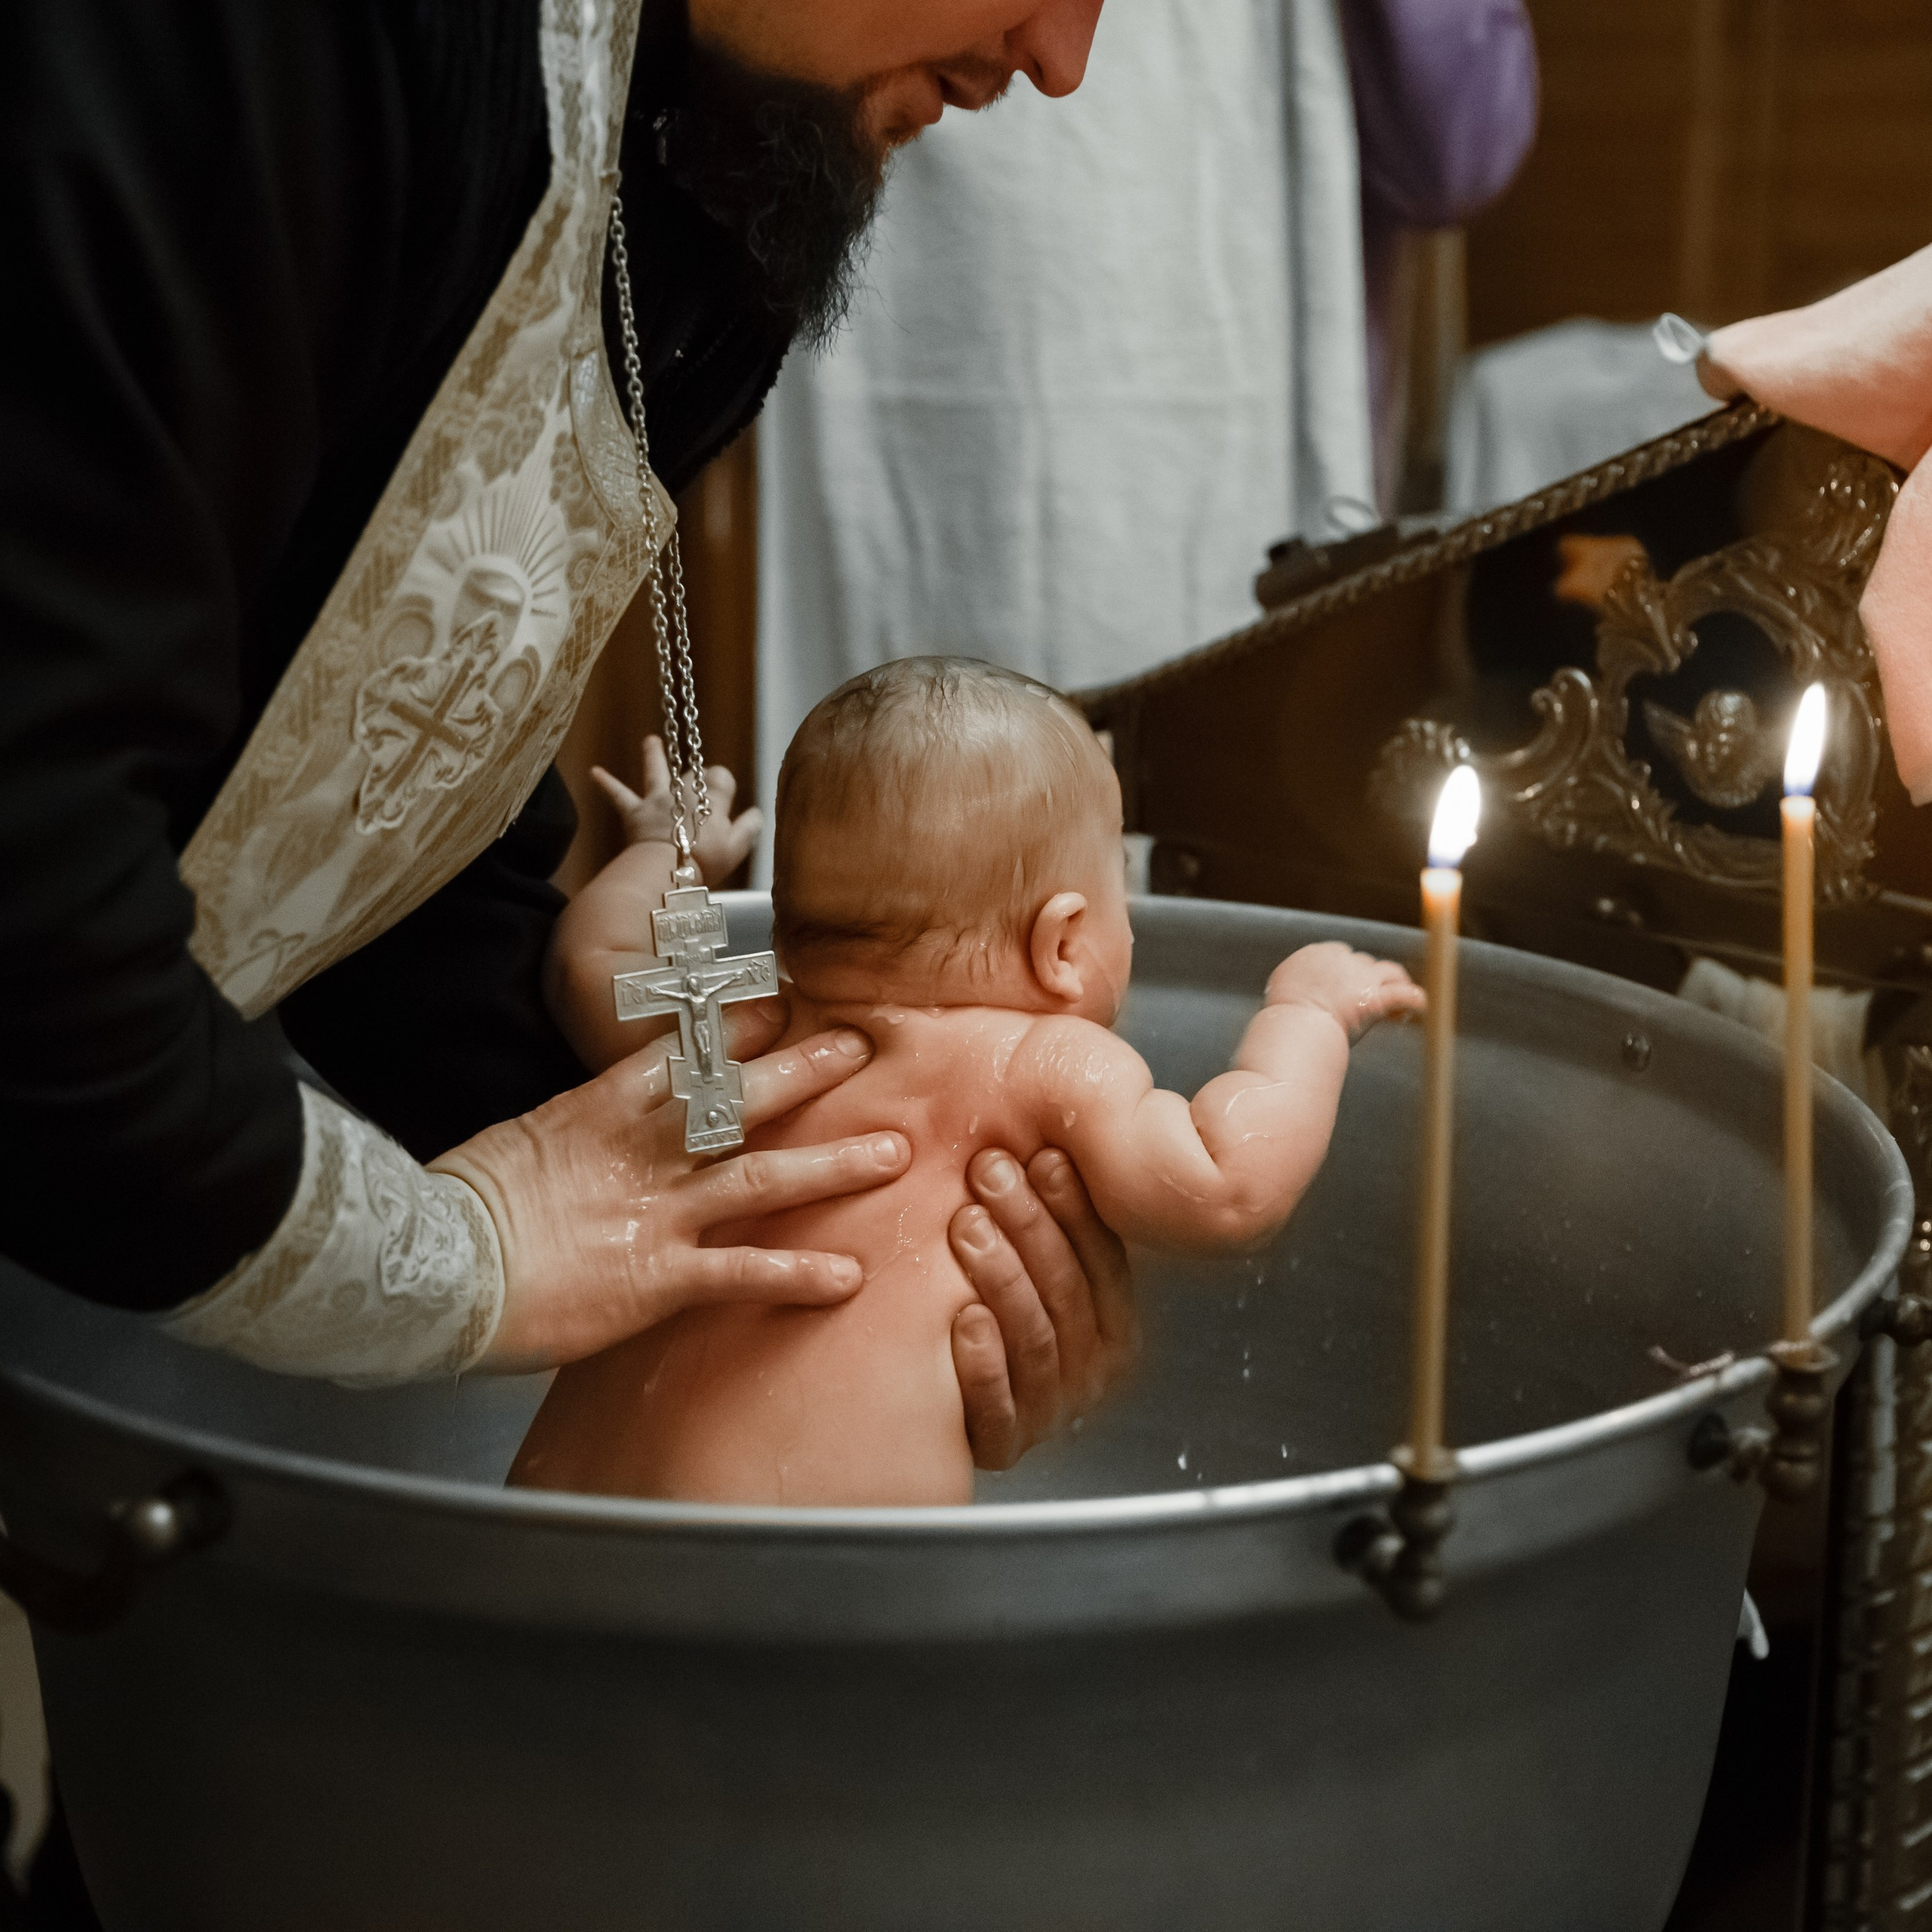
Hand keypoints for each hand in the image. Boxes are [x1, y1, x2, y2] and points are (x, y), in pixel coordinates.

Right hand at [435, 1009, 906, 1370]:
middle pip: (741, 1097)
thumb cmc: (460, 1208)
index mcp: (602, 1109)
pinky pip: (741, 1272)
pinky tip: (847, 1277)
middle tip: (859, 1047)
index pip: (684, 1052)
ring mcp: (658, 1211)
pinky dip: (796, 1274)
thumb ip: (574, 1133)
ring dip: (832, 1164)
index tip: (783, 1004)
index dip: (738, 1027)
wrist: (430, 1267)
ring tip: (892, 1154)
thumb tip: (596, 1135)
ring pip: (763, 1175)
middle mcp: (644, 1151)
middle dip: (806, 1071)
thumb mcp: (519, 1143)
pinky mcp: (658, 1276)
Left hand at [591, 733, 762, 883]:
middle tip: (697, 798)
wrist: (668, 870)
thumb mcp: (738, 847)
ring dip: (653, 755)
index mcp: (712, 798)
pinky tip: (594, 772)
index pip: (722, 777)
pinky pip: (619, 795)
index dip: (724, 786)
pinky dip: (606, 783)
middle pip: (691, 774)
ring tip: (649, 740)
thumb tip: (756, 813)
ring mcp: (658, 800)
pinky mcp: (635, 813)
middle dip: (696, 778)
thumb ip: (749, 827)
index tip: (727, 802)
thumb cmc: (706, 860)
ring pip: (657, 771)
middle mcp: (683, 791)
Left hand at [946, 1148, 1138, 1470]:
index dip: (1073, 1207)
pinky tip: (962, 1319)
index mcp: (1110, 1321)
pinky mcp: (1001, 1444)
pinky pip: (998, 1406)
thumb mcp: (1027, 1265)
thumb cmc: (984, 1312)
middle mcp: (1089, 1367)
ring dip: (1002, 1277)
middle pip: (1067, 1291)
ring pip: (1037, 1339)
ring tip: (968, 1226)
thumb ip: (1042, 1219)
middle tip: (989, 1171)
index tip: (1041, 1155)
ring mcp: (1048, 1409)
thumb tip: (1040, 1136)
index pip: (1102, 1259)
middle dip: (1029, 1224)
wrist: (928, 1410)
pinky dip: (982, 1362)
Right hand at [1266, 942, 1423, 1043]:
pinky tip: (1421, 1008)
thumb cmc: (1282, 1020)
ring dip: (1396, 984)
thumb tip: (1305, 993)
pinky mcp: (1375, 999)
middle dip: (1370, 980)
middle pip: (1364, 962)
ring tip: (1398, 1006)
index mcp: (1314, 955)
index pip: (1340, 954)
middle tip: (1371, 1000)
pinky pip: (1406, 995)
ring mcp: (1360, 978)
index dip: (1348, 972)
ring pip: (1390, 971)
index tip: (1349, 987)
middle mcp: (1340, 960)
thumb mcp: (1284, 991)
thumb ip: (1300, 985)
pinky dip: (1416, 1001)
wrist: (1292, 1030)